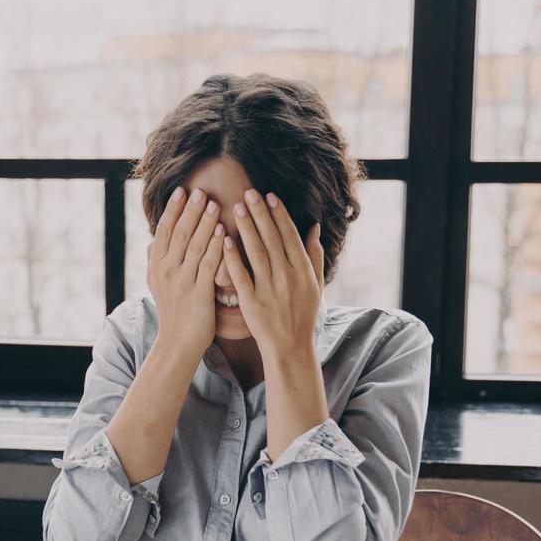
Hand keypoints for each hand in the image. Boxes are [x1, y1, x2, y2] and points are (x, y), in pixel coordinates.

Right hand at [146, 185, 224, 358]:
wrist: (177, 343)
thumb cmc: (173, 311)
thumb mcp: (158, 284)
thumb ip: (157, 260)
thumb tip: (154, 238)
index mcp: (156, 266)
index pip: (164, 231)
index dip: (173, 210)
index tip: (182, 190)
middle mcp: (166, 272)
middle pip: (179, 234)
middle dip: (190, 210)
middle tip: (201, 190)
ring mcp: (182, 283)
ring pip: (194, 246)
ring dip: (205, 223)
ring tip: (215, 204)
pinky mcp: (198, 294)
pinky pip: (208, 265)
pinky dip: (215, 247)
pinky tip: (224, 232)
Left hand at [222, 189, 323, 356]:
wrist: (290, 347)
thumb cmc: (302, 314)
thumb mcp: (315, 285)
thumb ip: (314, 254)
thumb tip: (314, 226)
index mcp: (303, 270)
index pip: (289, 236)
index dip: (279, 214)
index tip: (269, 195)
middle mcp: (287, 277)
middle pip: (272, 239)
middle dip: (260, 213)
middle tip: (248, 192)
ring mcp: (269, 289)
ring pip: (256, 252)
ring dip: (246, 228)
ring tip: (236, 208)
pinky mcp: (252, 302)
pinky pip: (241, 276)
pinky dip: (233, 257)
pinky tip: (224, 239)